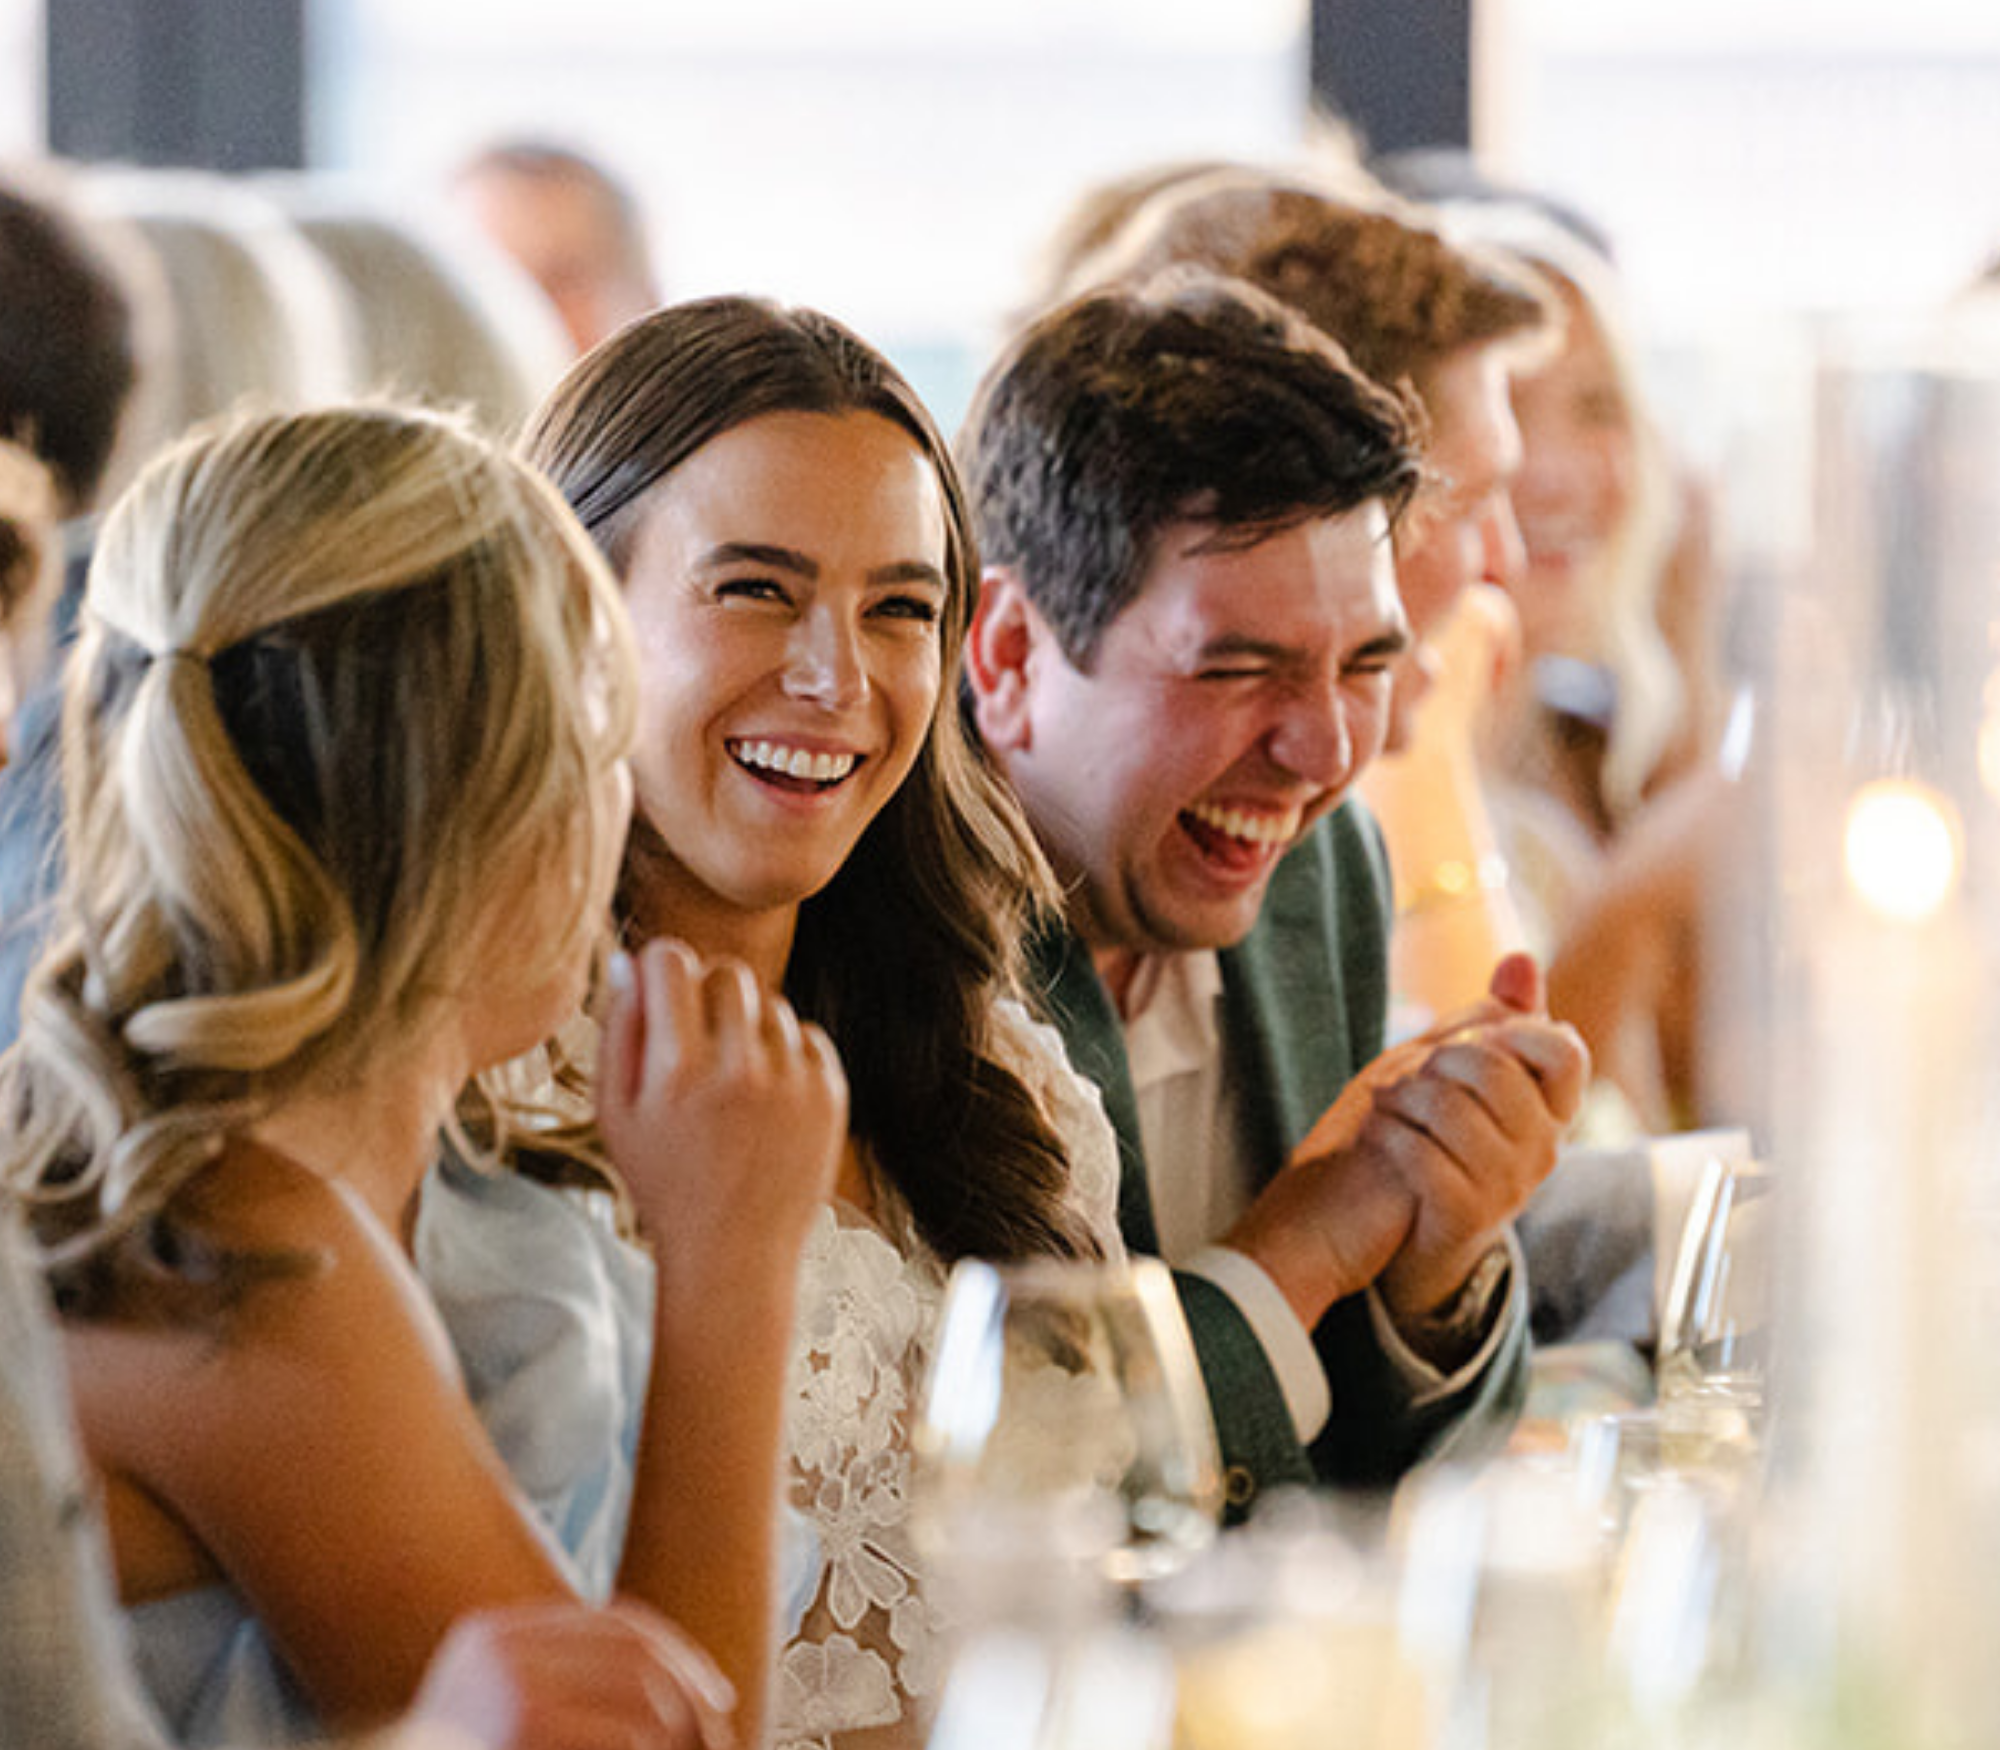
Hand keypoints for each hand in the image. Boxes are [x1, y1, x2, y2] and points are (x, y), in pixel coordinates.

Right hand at [402, 1598, 735, 1749]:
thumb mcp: (510, 1710)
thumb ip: (561, 1684)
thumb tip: (661, 1685)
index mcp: (498, 1635)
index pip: (616, 1625)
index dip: (677, 1656)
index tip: (715, 1695)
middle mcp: (502, 1648)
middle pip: (636, 1654)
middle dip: (690, 1695)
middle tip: (721, 1731)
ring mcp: (508, 1682)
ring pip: (643, 1696)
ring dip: (679, 1733)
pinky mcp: (526, 1721)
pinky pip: (628, 1738)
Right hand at [597, 939, 846, 1291]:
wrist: (735, 1256)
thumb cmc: (664, 1183)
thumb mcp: (615, 1115)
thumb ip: (619, 1032)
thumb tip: (631, 960)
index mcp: (679, 1073)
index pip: (673, 961)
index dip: (660, 968)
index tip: (660, 992)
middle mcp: (742, 1070)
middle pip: (726, 971)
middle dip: (705, 992)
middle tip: (695, 1038)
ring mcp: (794, 1083)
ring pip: (770, 1002)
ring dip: (747, 1025)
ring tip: (730, 1080)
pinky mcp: (830, 1096)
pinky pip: (806, 1033)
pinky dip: (785, 1054)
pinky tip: (764, 1098)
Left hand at [1223, 955, 1584, 1328]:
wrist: (1412, 1233)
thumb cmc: (1445, 1139)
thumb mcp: (1473, 1076)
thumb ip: (1500, 1019)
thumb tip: (1519, 957)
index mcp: (1552, 1110)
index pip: (1565, 1053)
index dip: (1516, 1031)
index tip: (1475, 1037)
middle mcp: (1542, 1150)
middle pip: (1496, 1070)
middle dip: (1442, 1056)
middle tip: (1415, 1066)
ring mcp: (1508, 1186)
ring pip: (1451, 1109)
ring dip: (1403, 1095)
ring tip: (1386, 1099)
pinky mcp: (1464, 1216)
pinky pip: (1422, 1155)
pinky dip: (1388, 1135)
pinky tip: (1378, 1132)